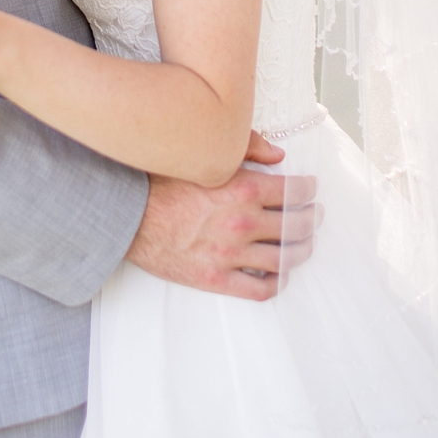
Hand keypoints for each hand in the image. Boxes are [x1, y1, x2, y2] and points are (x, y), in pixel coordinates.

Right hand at [126, 132, 321, 300]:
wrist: (123, 216)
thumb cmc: (157, 182)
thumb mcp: (199, 155)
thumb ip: (243, 149)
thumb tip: (279, 156)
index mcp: (240, 188)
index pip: (295, 192)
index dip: (309, 190)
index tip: (310, 189)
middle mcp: (241, 222)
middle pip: (296, 226)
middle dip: (312, 219)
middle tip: (314, 216)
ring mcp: (230, 254)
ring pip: (285, 258)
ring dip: (301, 251)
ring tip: (302, 245)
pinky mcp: (216, 278)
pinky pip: (261, 288)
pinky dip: (277, 282)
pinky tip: (278, 274)